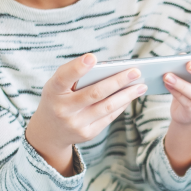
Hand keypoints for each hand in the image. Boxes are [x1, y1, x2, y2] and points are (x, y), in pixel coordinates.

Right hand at [25, 53, 147, 175]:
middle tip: (136, 71)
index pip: (63, 78)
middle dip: (117, 81)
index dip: (77, 68)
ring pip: (107, 107)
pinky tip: (131, 96)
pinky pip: (109, 117)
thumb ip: (75, 75)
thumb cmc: (58, 99)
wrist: (49, 131)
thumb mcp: (57, 86)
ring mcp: (76, 124)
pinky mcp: (88, 134)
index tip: (92, 57)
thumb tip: (108, 68)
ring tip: (141, 85)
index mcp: (53, 92)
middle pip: (94, 93)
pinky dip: (122, 105)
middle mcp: (63, 110)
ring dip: (127, 95)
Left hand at [164, 45, 190, 125]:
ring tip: (168, 76)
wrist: (184, 113)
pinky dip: (176, 93)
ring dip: (182, 84)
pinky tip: (167, 85)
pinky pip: (187, 103)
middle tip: (189, 64)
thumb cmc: (187, 88)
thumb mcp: (187, 74)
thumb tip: (180, 57)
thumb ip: (185, 64)